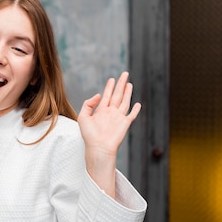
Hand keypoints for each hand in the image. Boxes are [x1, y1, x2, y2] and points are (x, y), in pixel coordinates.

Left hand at [77, 72, 140, 194]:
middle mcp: (110, 113)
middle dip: (120, 84)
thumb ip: (88, 104)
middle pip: (117, 95)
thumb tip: (99, 95)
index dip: (109, 87)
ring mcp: (118, 118)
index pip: (106, 95)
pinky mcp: (125, 124)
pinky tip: (138, 104)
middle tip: (124, 73)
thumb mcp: (83, 116)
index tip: (112, 79)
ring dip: (128, 93)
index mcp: (100, 111)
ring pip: (125, 102)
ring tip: (129, 83)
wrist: (98, 148)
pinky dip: (136, 110)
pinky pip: (132, 115)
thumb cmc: (89, 135)